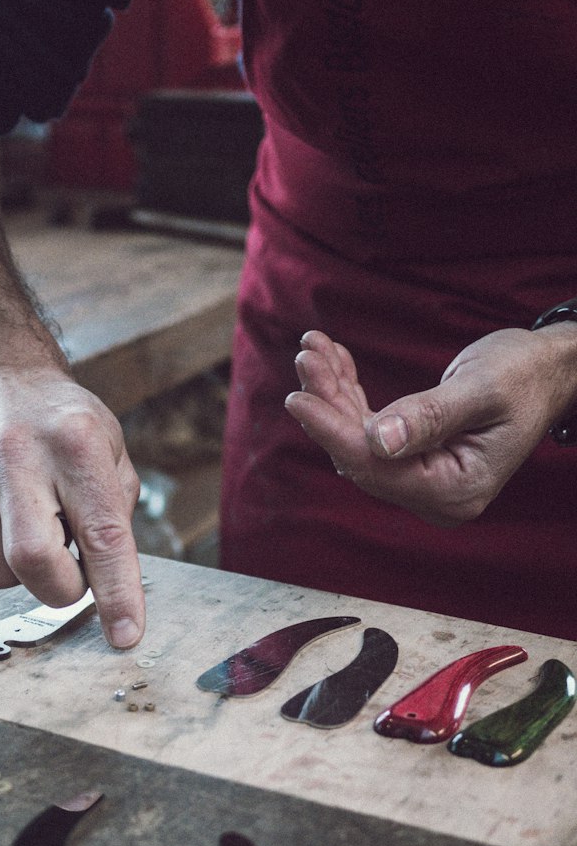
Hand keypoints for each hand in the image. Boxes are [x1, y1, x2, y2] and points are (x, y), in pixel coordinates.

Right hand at [0, 367, 144, 647]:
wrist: (0, 380)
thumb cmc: (65, 430)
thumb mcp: (111, 458)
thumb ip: (115, 522)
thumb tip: (110, 594)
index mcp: (77, 443)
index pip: (101, 535)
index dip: (116, 592)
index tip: (124, 635)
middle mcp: (17, 451)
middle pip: (32, 560)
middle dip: (59, 588)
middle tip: (71, 575)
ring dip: (22, 572)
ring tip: (33, 527)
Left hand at [284, 326, 576, 525]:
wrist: (547, 370)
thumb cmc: (525, 374)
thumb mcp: (481, 390)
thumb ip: (430, 417)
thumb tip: (377, 441)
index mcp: (456, 490)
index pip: (378, 468)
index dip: (334, 432)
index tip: (298, 398)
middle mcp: (435, 496)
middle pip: (362, 456)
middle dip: (330, 404)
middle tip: (306, 355)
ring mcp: (422, 480)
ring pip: (360, 441)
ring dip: (334, 395)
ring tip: (313, 349)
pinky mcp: (414, 460)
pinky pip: (371, 430)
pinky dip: (350, 394)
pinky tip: (333, 360)